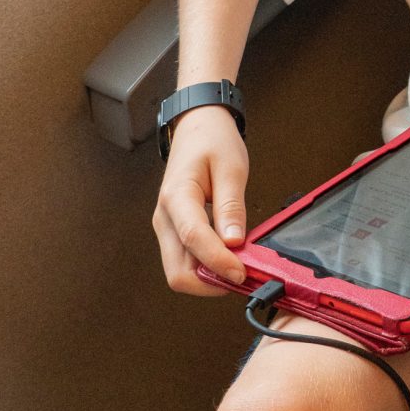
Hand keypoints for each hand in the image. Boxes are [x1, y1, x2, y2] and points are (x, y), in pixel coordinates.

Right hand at [151, 106, 250, 294]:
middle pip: (178, 271)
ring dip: (209, 279)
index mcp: (177, 197)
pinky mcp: (174, 231)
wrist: (196, 127)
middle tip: (244, 278)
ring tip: (241, 270)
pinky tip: (229, 260)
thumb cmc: (212, 141)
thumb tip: (234, 243)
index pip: (193, 240)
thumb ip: (231, 207)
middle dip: (210, 283)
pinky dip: (206, 268)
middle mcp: (165, 217)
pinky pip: (186, 261)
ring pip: (180, 272)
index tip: (242, 273)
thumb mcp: (231, 168)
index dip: (218, 262)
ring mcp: (166, 226)